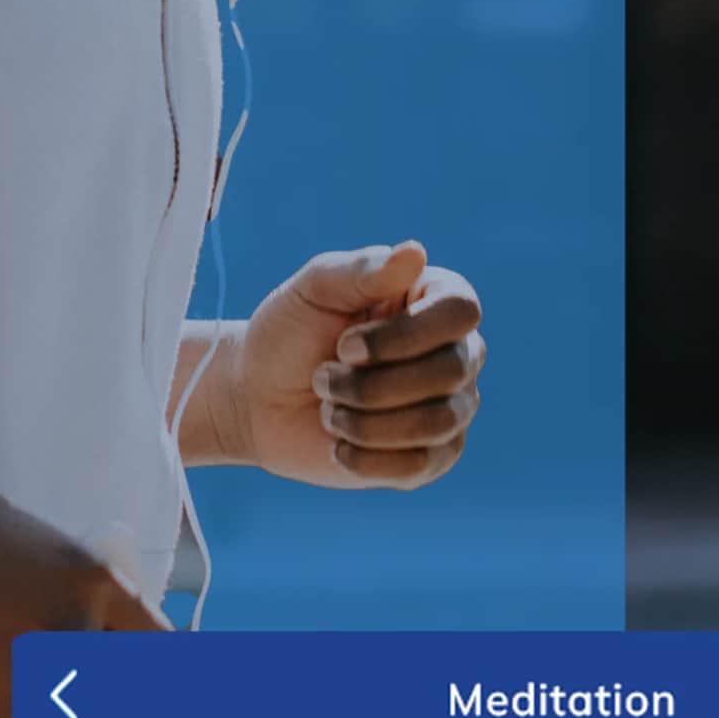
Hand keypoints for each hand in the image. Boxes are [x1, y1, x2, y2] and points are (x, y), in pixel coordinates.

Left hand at [226, 241, 484, 487]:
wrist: (258, 397)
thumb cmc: (290, 332)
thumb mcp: (314, 290)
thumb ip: (362, 272)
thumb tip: (415, 252)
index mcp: (434, 300)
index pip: (460, 312)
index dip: (402, 335)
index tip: (344, 345)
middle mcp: (457, 352)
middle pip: (451, 371)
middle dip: (372, 383)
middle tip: (321, 377)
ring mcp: (449, 408)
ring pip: (439, 422)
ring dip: (366, 420)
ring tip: (327, 410)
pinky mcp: (430, 457)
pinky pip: (421, 465)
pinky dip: (368, 457)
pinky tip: (337, 446)